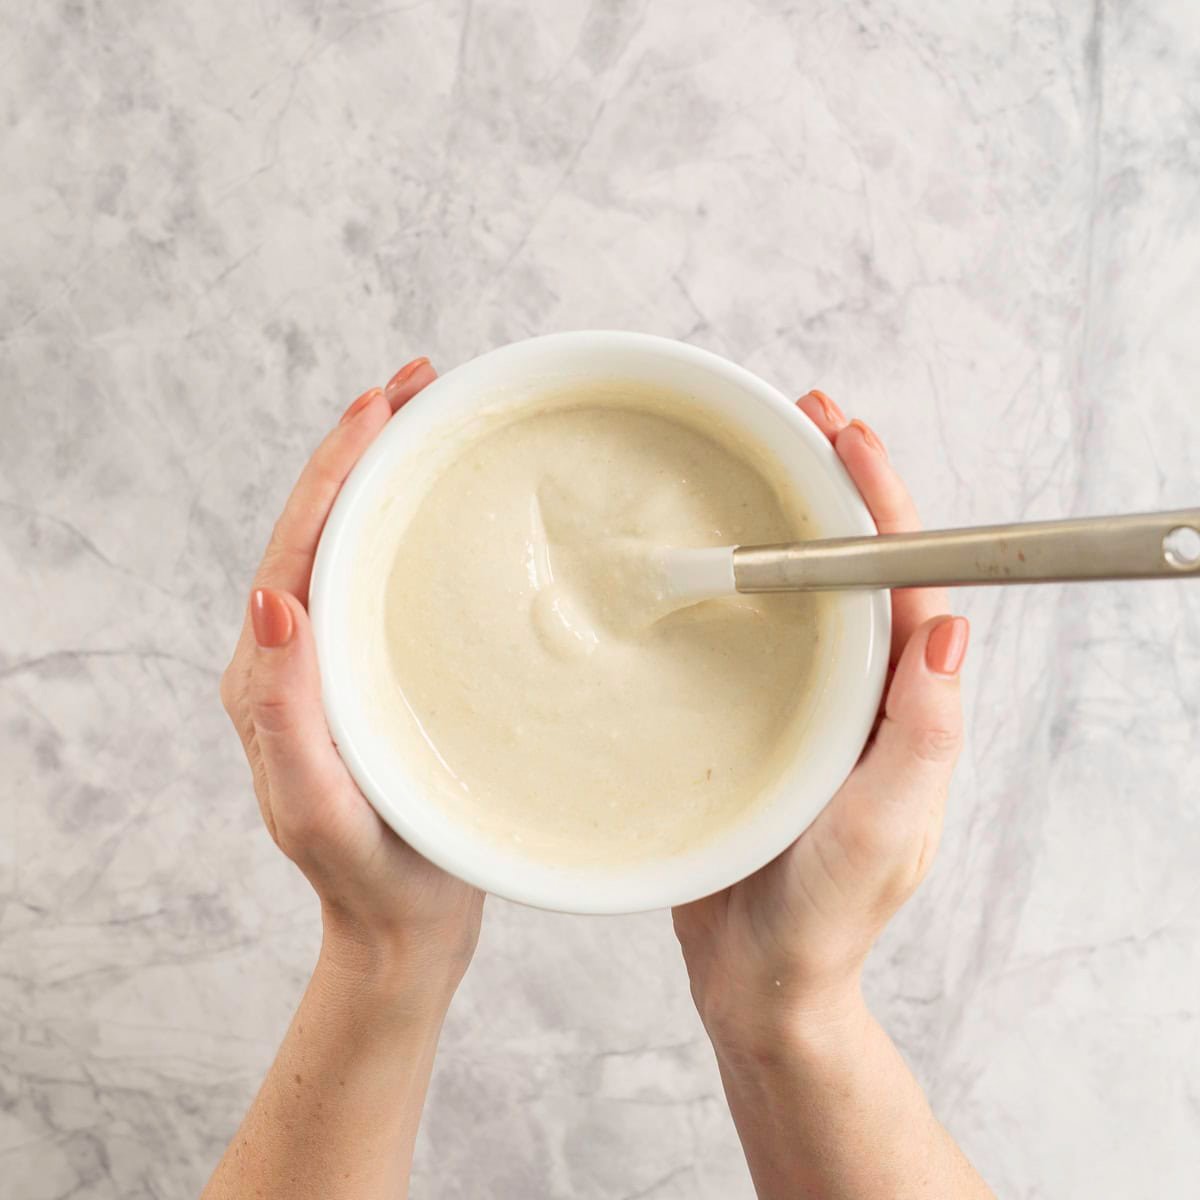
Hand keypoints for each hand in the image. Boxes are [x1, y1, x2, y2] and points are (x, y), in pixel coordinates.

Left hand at [220, 358, 482, 995]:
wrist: (402, 926)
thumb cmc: (369, 875)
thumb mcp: (317, 806)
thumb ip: (282, 713)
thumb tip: (269, 601)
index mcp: (272, 674)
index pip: (297, 545)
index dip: (338, 468)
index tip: (382, 403)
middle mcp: (298, 655)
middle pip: (324, 525)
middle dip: (366, 447)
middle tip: (420, 383)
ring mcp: (339, 661)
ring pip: (356, 544)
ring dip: (390, 475)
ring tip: (434, 418)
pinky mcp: (377, 673)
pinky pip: (388, 580)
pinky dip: (413, 524)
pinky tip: (449, 507)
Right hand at [673, 389, 968, 1048]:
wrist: (760, 975)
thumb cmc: (826, 913)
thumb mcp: (884, 826)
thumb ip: (922, 734)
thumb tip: (950, 628)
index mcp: (901, 707)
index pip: (903, 581)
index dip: (880, 502)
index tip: (847, 438)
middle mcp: (859, 694)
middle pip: (854, 568)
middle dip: (836, 487)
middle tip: (801, 420)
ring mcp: (805, 706)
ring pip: (803, 593)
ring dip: (787, 522)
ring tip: (756, 465)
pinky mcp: (754, 723)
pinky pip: (753, 637)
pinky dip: (739, 583)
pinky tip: (705, 560)